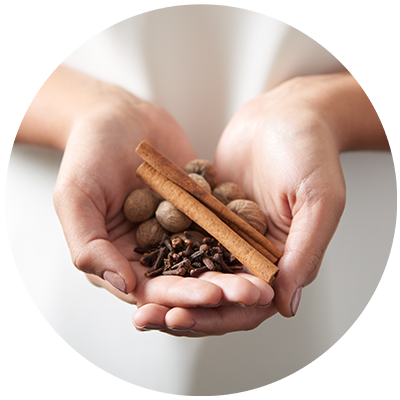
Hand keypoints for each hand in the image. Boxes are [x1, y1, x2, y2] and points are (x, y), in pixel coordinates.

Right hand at [53, 84, 274, 316]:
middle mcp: (153, 251)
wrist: (117, 116)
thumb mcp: (75, 198)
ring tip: (266, 277)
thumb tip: (125, 286)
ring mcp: (180, 230)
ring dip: (239, 270)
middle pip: (189, 280)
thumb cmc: (87, 154)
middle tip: (254, 294)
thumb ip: (90, 246)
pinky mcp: (200, 209)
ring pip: (212, 258)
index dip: (182, 298)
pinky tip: (267, 243)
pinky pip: (223, 224)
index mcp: (120, 259)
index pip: (153, 290)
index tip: (211, 297)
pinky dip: (243, 235)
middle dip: (222, 289)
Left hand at [131, 75, 346, 336]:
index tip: (179, 319)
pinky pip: (182, 233)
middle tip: (144, 317)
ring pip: (193, 268)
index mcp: (280, 260)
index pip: (246, 306)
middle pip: (213, 292)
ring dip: (165, 282)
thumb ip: (304, 253)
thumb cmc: (311, 152)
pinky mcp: (207, 211)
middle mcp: (250, 252)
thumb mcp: (318, 200)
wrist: (287, 112)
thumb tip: (286, 307)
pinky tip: (133, 251)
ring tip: (132, 292)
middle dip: (179, 307)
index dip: (214, 318)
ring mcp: (226, 232)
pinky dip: (161, 244)